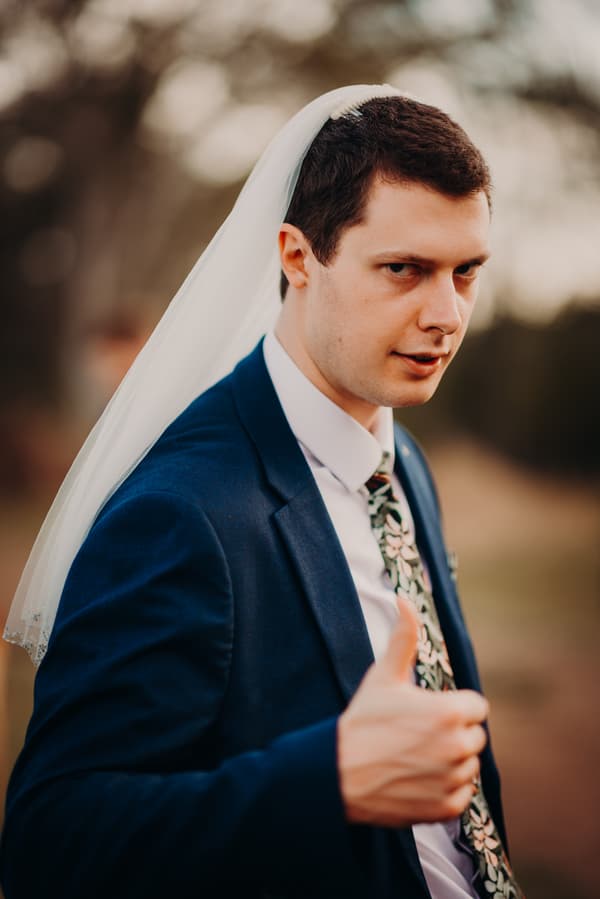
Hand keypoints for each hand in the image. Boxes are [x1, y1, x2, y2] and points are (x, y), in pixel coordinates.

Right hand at [337, 598, 487, 826]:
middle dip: (453, 733)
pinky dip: (446, 789)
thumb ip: (403, 637)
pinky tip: (419, 778)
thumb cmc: (361, 721)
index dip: (453, 707)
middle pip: (474, 736)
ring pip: (469, 766)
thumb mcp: (383, 675)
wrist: (336, 772)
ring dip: (450, 762)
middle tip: (419, 734)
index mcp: (449, 711)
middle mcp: (456, 747)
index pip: (476, 706)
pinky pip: (462, 795)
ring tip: (416, 756)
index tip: (429, 711)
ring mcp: (451, 779)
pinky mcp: (444, 808)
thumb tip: (404, 600)